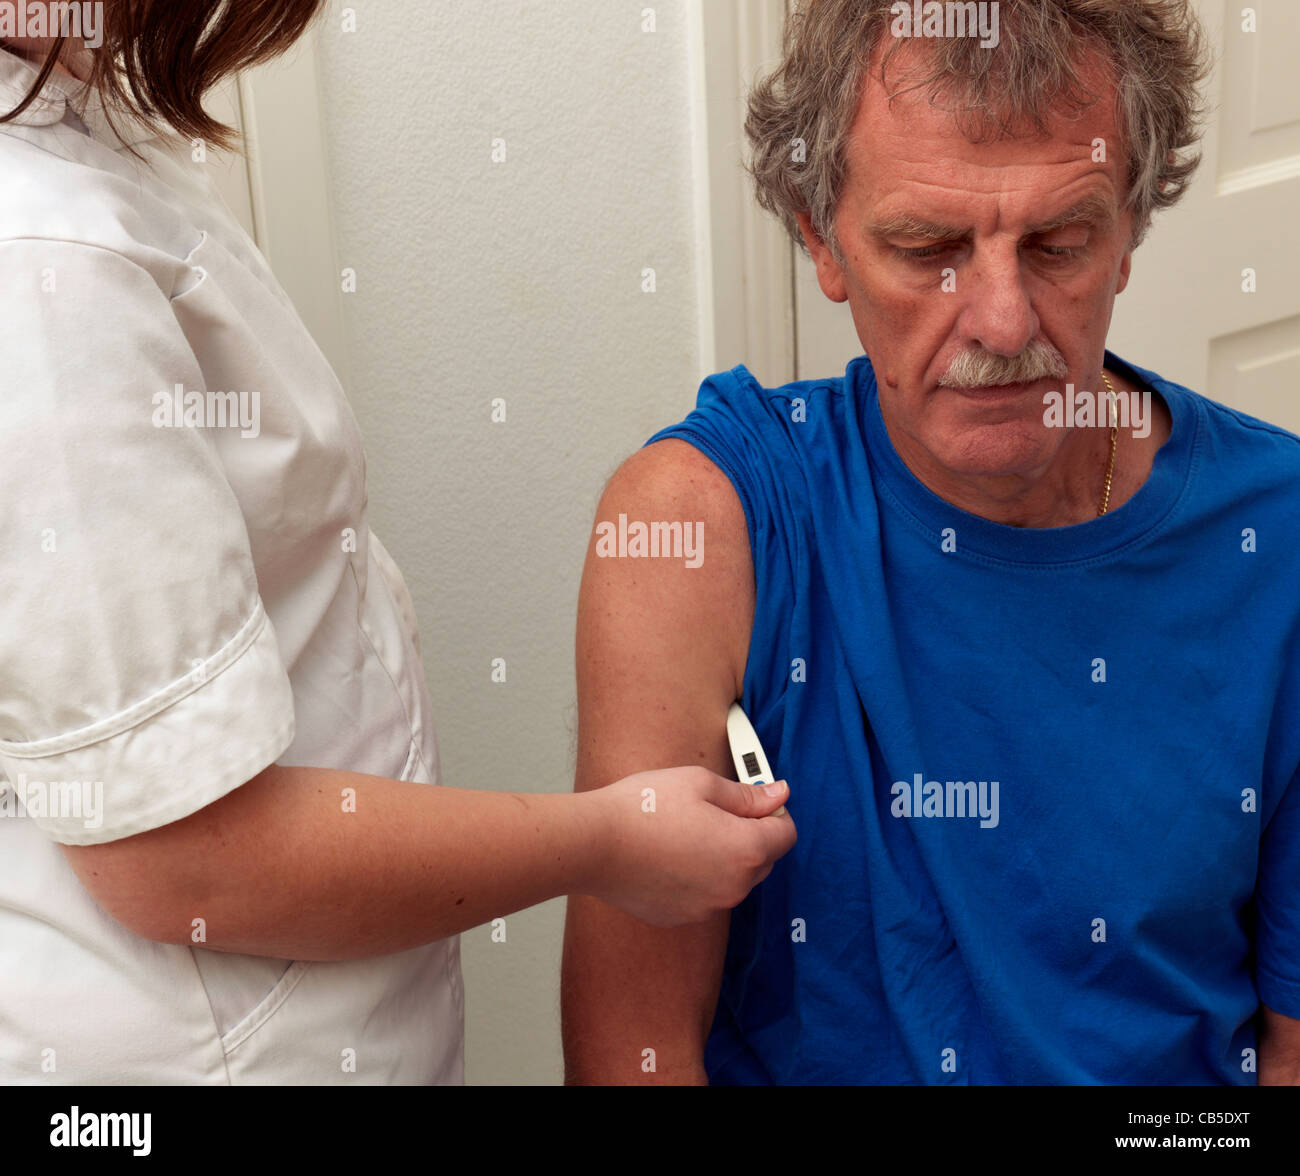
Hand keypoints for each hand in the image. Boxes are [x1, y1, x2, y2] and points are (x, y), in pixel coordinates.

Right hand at [582, 767, 795, 926]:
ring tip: (684, 831)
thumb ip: (747, 795)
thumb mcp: (701, 783)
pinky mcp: (682, 917)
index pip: (786, 834)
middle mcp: (734, 887)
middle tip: (713, 810)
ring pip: (733, 879)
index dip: (774, 812)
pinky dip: (697, 877)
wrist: (593, 844)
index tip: (754, 800)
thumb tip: (780, 794)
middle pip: (763, 859)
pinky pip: (705, 895)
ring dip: (722, 858)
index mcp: (746, 850)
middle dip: (749, 835)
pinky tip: (668, 855)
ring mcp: (708, 907)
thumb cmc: (645, 807)